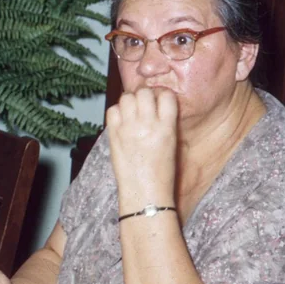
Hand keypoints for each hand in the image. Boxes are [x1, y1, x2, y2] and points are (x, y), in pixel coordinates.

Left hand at [105, 87, 177, 212]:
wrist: (145, 191)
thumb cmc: (162, 172)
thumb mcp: (172, 144)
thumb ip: (166, 122)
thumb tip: (156, 105)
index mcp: (167, 127)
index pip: (166, 95)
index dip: (162, 95)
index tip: (159, 100)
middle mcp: (147, 124)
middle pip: (144, 92)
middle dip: (144, 95)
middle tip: (143, 104)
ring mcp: (128, 128)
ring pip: (126, 97)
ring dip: (129, 100)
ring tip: (131, 110)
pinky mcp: (114, 135)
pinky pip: (112, 110)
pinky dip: (116, 111)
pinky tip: (121, 120)